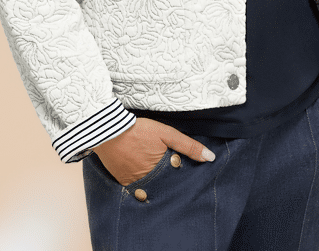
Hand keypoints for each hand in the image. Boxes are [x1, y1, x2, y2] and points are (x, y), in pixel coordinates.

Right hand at [93, 117, 215, 186]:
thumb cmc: (138, 130)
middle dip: (169, 182)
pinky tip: (140, 171)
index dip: (181, 174)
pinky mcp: (123, 182)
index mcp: (162, 171)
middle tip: (167, 171)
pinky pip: (136, 188)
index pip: (178, 179)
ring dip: (155, 183)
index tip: (183, 170)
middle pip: (165, 186)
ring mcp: (135, 184)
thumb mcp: (166, 133)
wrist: (108, 131)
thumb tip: (210, 158)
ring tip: (154, 171)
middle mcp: (150, 182)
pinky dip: (141, 183)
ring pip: (151, 188)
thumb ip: (188, 146)